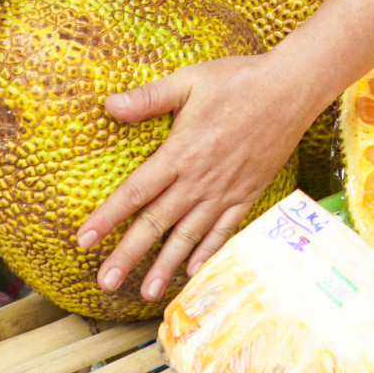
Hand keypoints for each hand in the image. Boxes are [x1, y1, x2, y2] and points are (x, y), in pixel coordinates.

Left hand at [77, 51, 316, 302]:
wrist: (289, 89)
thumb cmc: (237, 80)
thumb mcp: (188, 81)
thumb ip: (148, 97)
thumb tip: (109, 105)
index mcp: (180, 152)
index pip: (135, 192)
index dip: (107, 217)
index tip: (83, 240)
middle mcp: (199, 180)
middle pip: (156, 223)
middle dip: (129, 255)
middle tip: (106, 280)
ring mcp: (224, 191)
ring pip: (188, 235)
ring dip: (166, 265)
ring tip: (147, 292)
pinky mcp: (246, 194)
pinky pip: (224, 230)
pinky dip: (208, 252)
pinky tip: (194, 270)